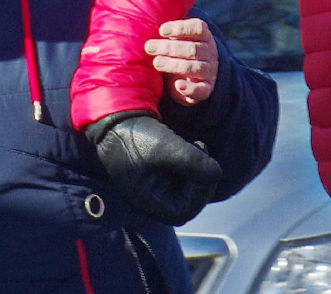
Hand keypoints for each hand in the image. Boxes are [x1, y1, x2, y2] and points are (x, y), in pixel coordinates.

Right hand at [85, 111, 220, 225]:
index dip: (200, 193)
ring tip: (193, 146)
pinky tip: (183, 146)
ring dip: (194, 170)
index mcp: (146, 200)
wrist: (113, 119)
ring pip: (183, 189)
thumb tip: (217, 173)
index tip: (203, 167)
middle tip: (200, 151)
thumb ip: (194, 162)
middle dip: (199, 180)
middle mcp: (147, 199)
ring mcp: (150, 188)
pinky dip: (185, 165)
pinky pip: (177, 178)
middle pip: (185, 202)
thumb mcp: (167, 146)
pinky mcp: (152, 175)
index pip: (183, 212)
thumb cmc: (135, 136)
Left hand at [147, 18, 217, 105]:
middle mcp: (209, 53)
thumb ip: (167, 32)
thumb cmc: (180, 50)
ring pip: (195, 67)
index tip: (161, 30)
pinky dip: (190, 88)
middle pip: (193, 49)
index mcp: (204, 36)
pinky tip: (178, 86)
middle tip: (149, 47)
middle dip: (169, 48)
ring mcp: (209, 71)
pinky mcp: (206, 88)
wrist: (197, 74)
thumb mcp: (177, 38)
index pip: (198, 28)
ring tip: (156, 63)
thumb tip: (142, 23)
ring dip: (174, 65)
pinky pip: (201, 90)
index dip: (181, 28)